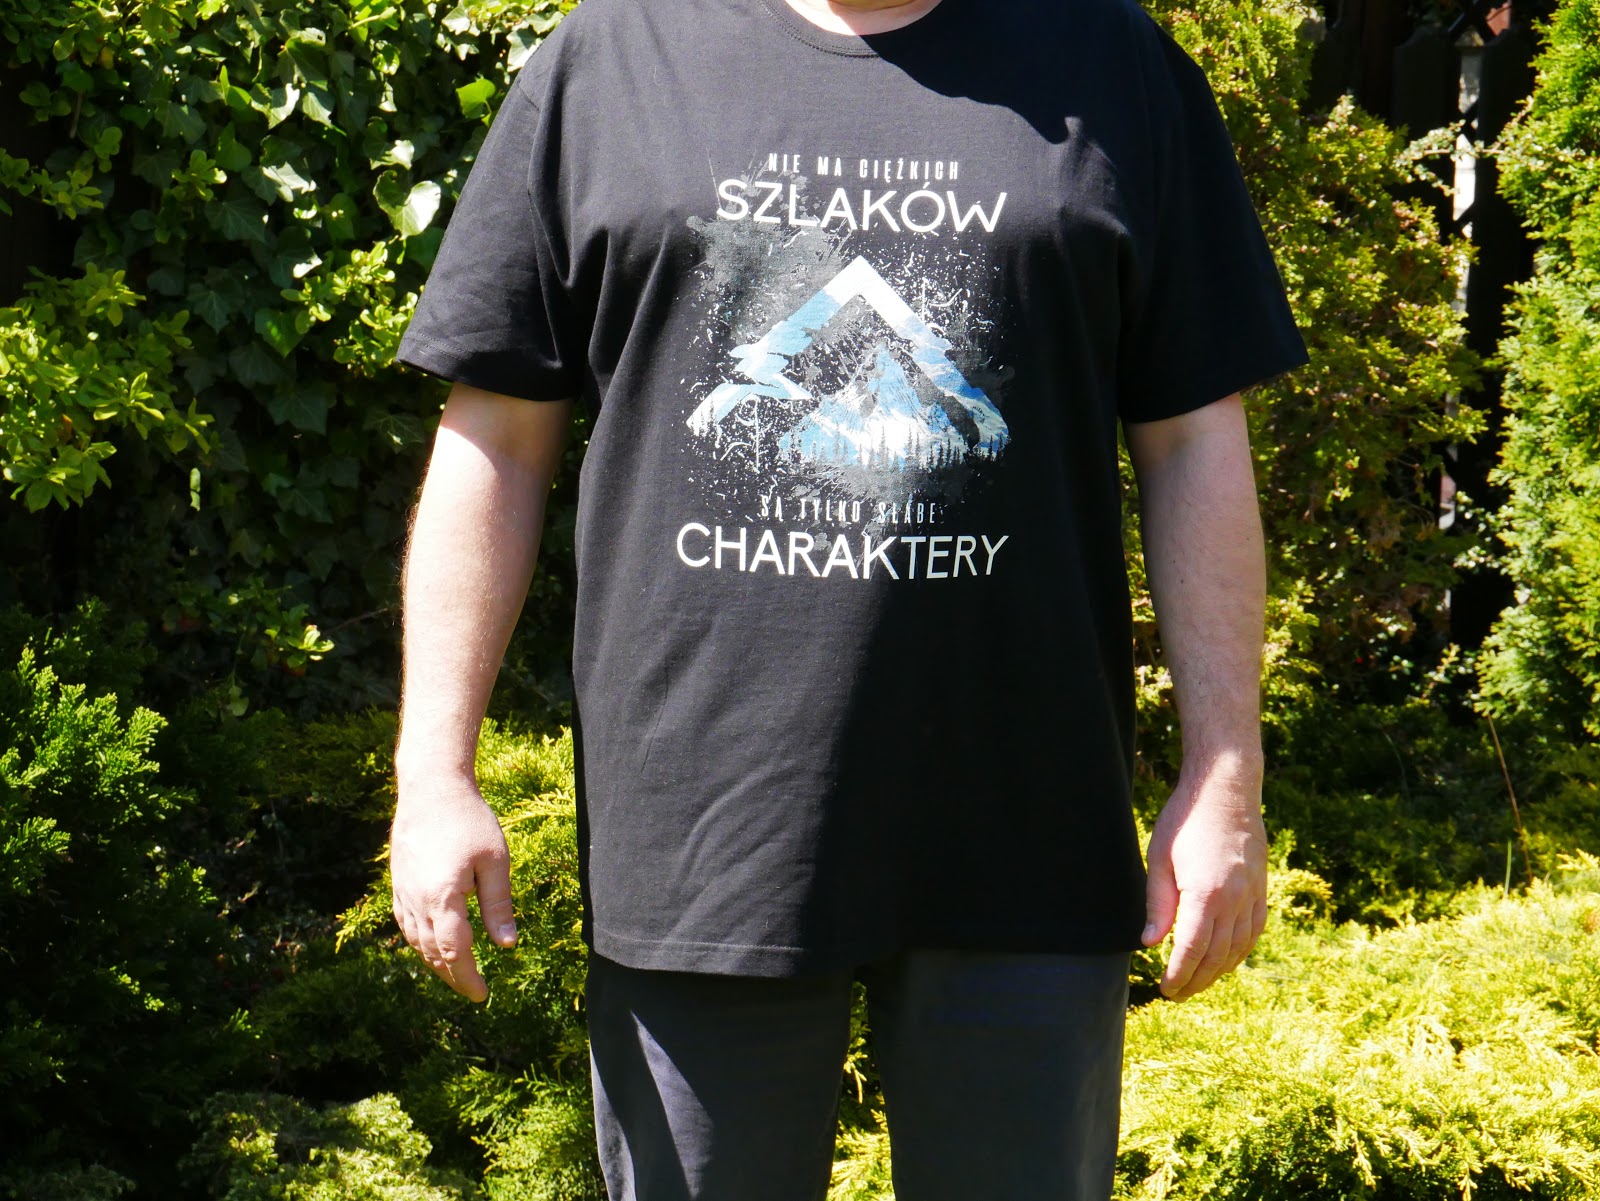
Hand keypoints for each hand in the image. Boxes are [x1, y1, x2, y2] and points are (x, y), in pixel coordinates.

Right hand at [390, 774, 516, 1001]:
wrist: (430, 788)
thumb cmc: (469, 820)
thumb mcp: (495, 861)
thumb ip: (498, 905)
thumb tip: (507, 946)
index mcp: (442, 898)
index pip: (454, 951)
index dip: (467, 977)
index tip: (482, 995)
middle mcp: (416, 900)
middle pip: (432, 953)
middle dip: (453, 976)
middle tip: (474, 992)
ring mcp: (403, 893)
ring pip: (416, 941)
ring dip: (435, 963)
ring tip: (456, 975)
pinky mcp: (398, 883)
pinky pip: (406, 924)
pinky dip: (420, 943)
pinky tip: (431, 946)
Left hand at [1140, 759, 1267, 1000]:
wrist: (1226, 789)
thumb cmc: (1186, 819)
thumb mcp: (1159, 858)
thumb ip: (1158, 903)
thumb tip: (1151, 942)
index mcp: (1206, 894)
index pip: (1192, 949)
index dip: (1178, 974)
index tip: (1165, 989)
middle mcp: (1235, 900)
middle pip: (1216, 956)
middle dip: (1196, 980)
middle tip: (1176, 993)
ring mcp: (1253, 895)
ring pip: (1238, 948)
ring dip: (1218, 972)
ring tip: (1197, 983)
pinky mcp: (1261, 888)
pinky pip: (1254, 931)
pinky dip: (1240, 952)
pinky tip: (1226, 960)